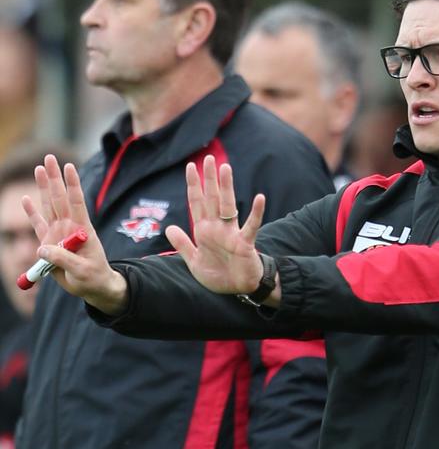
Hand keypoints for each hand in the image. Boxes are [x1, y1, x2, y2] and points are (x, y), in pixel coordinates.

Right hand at [22, 155, 128, 314]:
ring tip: (39, 169)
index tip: (69, 167)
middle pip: (59, 198)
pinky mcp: (49, 242)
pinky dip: (31, 213)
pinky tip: (25, 199)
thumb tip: (41, 249)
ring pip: (48, 206)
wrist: (93, 287)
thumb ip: (62, 259)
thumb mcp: (81, 271)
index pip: (77, 203)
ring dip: (43, 188)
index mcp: (82, 230)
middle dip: (54, 178)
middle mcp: (69, 227)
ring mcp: (58, 233)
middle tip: (49, 157)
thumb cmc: (93, 278)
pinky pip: (37, 225)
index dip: (73, 185)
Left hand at [166, 157, 270, 296]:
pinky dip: (255, 213)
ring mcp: (232, 234)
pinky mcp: (245, 243)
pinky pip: (251, 226)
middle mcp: (218, 228)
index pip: (197, 203)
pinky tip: (259, 198)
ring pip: (228, 206)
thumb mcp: (194, 262)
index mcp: (204, 231)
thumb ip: (183, 245)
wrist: (238, 289)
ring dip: (226, 188)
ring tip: (225, 169)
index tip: (190, 167)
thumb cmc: (219, 275)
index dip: (193, 186)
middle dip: (209, 180)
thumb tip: (170, 228)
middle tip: (208, 159)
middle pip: (212, 199)